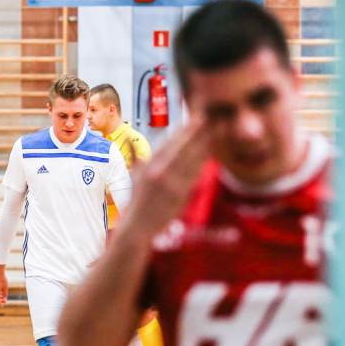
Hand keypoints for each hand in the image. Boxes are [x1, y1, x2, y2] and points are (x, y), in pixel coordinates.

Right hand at [125, 117, 212, 237]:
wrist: (138, 227)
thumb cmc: (136, 201)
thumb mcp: (133, 176)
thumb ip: (135, 156)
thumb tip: (129, 139)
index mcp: (150, 167)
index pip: (170, 144)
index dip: (184, 130)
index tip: (194, 118)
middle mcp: (161, 174)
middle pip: (184, 149)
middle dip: (197, 133)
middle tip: (210, 118)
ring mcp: (172, 185)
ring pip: (193, 161)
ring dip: (205, 145)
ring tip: (216, 131)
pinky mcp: (180, 196)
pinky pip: (194, 176)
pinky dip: (202, 163)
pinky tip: (210, 152)